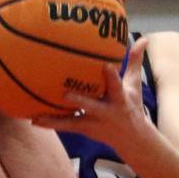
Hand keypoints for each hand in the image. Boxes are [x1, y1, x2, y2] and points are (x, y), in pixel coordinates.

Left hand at [33, 38, 151, 147]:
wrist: (132, 139)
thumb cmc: (131, 105)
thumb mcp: (133, 85)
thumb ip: (134, 61)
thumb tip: (144, 38)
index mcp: (119, 99)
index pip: (117, 87)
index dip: (112, 77)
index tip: (106, 66)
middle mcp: (105, 113)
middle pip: (93, 107)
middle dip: (81, 101)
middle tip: (67, 94)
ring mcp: (93, 123)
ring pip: (73, 121)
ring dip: (57, 118)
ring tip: (38, 114)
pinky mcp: (84, 130)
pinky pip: (65, 126)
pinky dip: (50, 123)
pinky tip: (34, 119)